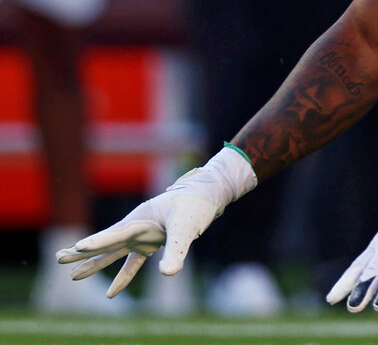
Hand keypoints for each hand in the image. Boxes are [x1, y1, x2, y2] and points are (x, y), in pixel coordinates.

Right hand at [55, 148, 254, 296]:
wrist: (204, 197)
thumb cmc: (193, 207)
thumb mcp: (187, 228)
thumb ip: (177, 251)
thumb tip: (167, 274)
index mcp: (140, 220)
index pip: (115, 234)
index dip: (98, 241)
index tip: (78, 247)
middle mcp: (136, 228)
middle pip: (105, 243)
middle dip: (83, 252)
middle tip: (59, 258)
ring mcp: (141, 237)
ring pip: (113, 253)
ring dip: (94, 264)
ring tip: (73, 276)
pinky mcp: (150, 244)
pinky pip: (132, 264)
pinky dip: (123, 278)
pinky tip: (111, 294)